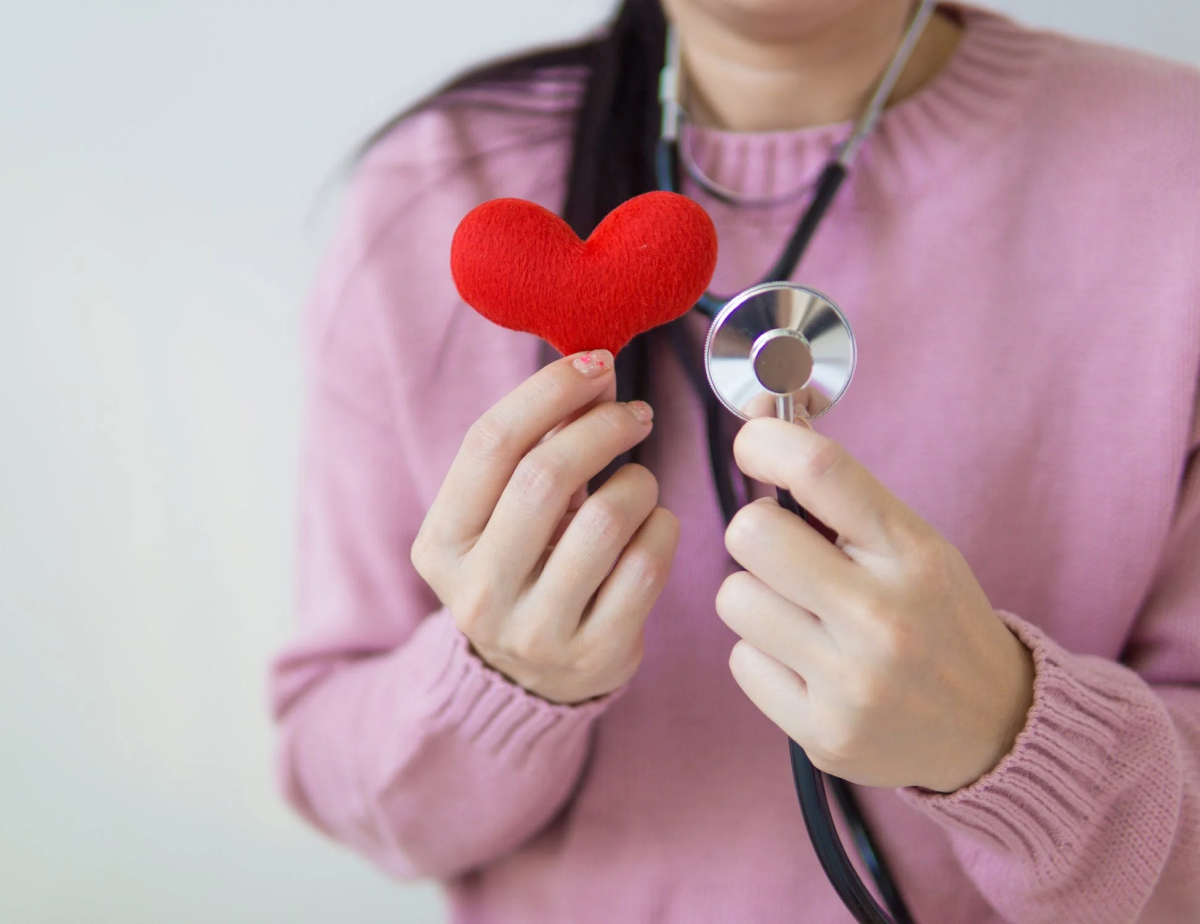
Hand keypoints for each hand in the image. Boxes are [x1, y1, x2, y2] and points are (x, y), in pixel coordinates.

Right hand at [411, 350, 679, 704]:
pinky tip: (655, 525)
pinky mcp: (594, 655)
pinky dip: (663, 528)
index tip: (596, 364)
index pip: (489, 444)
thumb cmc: (525, 567)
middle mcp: (476, 591)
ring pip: (605, 519)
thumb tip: (596, 373)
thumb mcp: (506, 513)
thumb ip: (538, 446)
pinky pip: (648, 566)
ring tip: (639, 482)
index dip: (549, 392)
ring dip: (637, 481)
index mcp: (441, 544)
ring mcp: (534, 631)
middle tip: (636, 413)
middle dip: (602, 427)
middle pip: (544, 476)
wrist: (535, 677)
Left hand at [716, 417, 1034, 792]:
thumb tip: (760, 417)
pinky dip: (764, 657)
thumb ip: (837, 488)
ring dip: (757, 599)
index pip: (820, 469)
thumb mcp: (910, 543)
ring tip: (803, 616)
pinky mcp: (824, 733)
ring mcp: (852, 681)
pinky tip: (809, 665)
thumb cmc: (936, 616)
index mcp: (913, 554)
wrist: (995, 728)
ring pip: (735, 598)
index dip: (765, 441)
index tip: (753, 444)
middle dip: (754, 533)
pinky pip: (741, 662)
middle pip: (751, 534)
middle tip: (784, 552)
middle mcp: (884, 617)